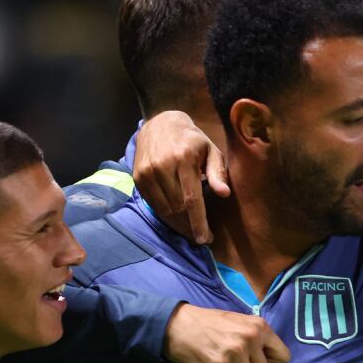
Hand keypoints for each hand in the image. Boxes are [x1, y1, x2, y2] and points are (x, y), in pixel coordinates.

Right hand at [133, 110, 231, 244]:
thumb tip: (224, 194)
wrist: (159, 124)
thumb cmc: (192, 140)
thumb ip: (217, 172)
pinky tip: (177, 222)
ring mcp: (147, 173)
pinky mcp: (138, 178)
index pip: (191, 198)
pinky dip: (166, 216)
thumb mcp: (210, 150)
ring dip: (179, 226)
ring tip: (192, 232)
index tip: (206, 238)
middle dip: (191, 227)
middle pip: (177, 208)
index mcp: (184, 159)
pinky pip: (153, 205)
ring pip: (164, 209)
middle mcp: (162, 166)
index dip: (198, 222)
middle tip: (203, 237)